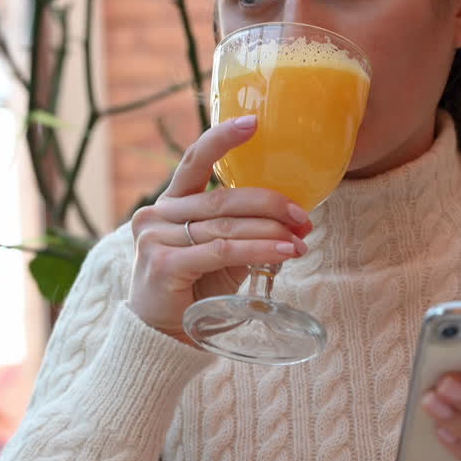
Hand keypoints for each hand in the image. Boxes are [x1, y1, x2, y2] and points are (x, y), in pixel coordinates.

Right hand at [128, 115, 312, 344]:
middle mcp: (156, 216)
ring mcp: (155, 238)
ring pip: (227, 226)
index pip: (194, 161)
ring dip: (271, 231)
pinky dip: (258, 250)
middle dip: (271, 204)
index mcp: (168, 205)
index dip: (223, 139)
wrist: (162, 339)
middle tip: (304, 216)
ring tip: (301, 239)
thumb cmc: (192, 294)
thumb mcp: (218, 256)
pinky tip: (284, 252)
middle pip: (223, 199)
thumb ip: (242, 233)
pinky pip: (221, 250)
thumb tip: (293, 221)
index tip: (254, 122)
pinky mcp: (163, 263)